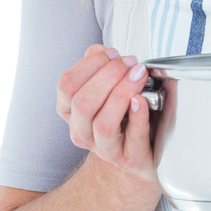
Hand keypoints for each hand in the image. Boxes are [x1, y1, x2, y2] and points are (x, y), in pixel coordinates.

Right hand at [56, 44, 156, 181]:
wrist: (144, 150)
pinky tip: (142, 100)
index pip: (67, 85)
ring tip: (139, 76)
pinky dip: (138, 117)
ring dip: (123, 93)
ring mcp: (104, 149)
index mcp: (70, 112)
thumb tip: (104, 51)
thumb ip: (101, 65)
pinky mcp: (130, 158)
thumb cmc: (124, 113)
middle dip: (109, 76)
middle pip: (83, 103)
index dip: (90, 64)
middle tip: (131, 64)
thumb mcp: (107, 87)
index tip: (113, 53)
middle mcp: (82, 132)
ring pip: (103, 123)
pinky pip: (132, 138)